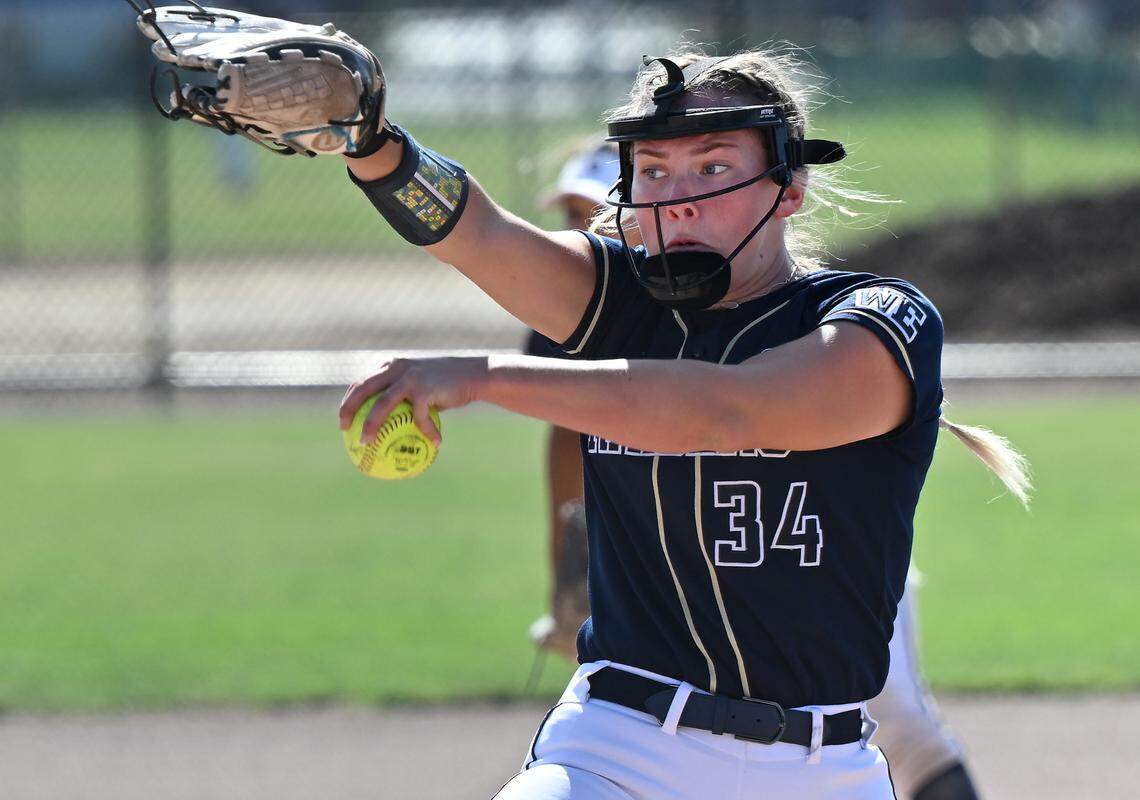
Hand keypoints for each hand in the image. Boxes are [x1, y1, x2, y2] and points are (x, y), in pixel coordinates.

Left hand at [338, 356, 487, 445]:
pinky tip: (435, 443)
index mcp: (392, 366)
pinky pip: (418, 417)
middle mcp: (396, 368)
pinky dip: (427, 432)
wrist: (473, 374)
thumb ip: (403, 398)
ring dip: (371, 426)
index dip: (348, 400)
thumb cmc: (446, 385)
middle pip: (363, 389)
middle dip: (348, 410)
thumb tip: (388, 425)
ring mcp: (409, 377)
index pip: (361, 382)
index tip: (343, 420)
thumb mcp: (421, 386)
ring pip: (381, 404)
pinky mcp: (424, 388)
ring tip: (367, 443)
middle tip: (344, 430)